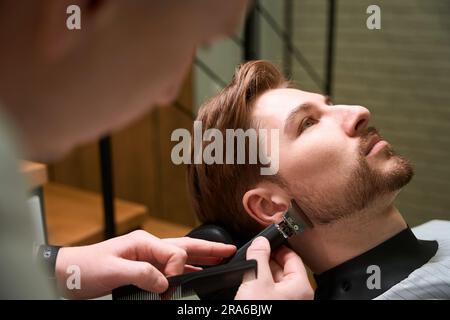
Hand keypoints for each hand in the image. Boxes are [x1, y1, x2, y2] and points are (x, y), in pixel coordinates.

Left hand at [55, 230, 235, 298]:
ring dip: (199, 260)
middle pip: (184, 246)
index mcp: (144, 242)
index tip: (170, 288)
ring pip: (179, 257)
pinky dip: (184, 272)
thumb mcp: (114, 270)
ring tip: (219, 261)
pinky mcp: (142, 269)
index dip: (179, 270)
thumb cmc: (86, 267)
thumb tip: (165, 282)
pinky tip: (193, 276)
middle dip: (207, 249)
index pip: (174, 252)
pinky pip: (169, 269)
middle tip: (228, 251)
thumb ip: (142, 273)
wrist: (67, 274)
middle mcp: (148, 247)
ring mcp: (146, 257)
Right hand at [235, 237, 312, 299]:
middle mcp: (297, 295)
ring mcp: (287, 302)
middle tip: (253, 254)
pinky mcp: (275, 306)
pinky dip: (260, 285)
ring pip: (275, 281)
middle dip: (267, 260)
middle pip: (283, 268)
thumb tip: (260, 241)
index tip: (265, 243)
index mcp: (301, 286)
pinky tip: (248, 285)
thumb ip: (259, 256)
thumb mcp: (256, 279)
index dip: (277, 247)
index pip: (292, 257)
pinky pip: (269, 292)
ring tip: (248, 270)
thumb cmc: (260, 311)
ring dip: (262, 273)